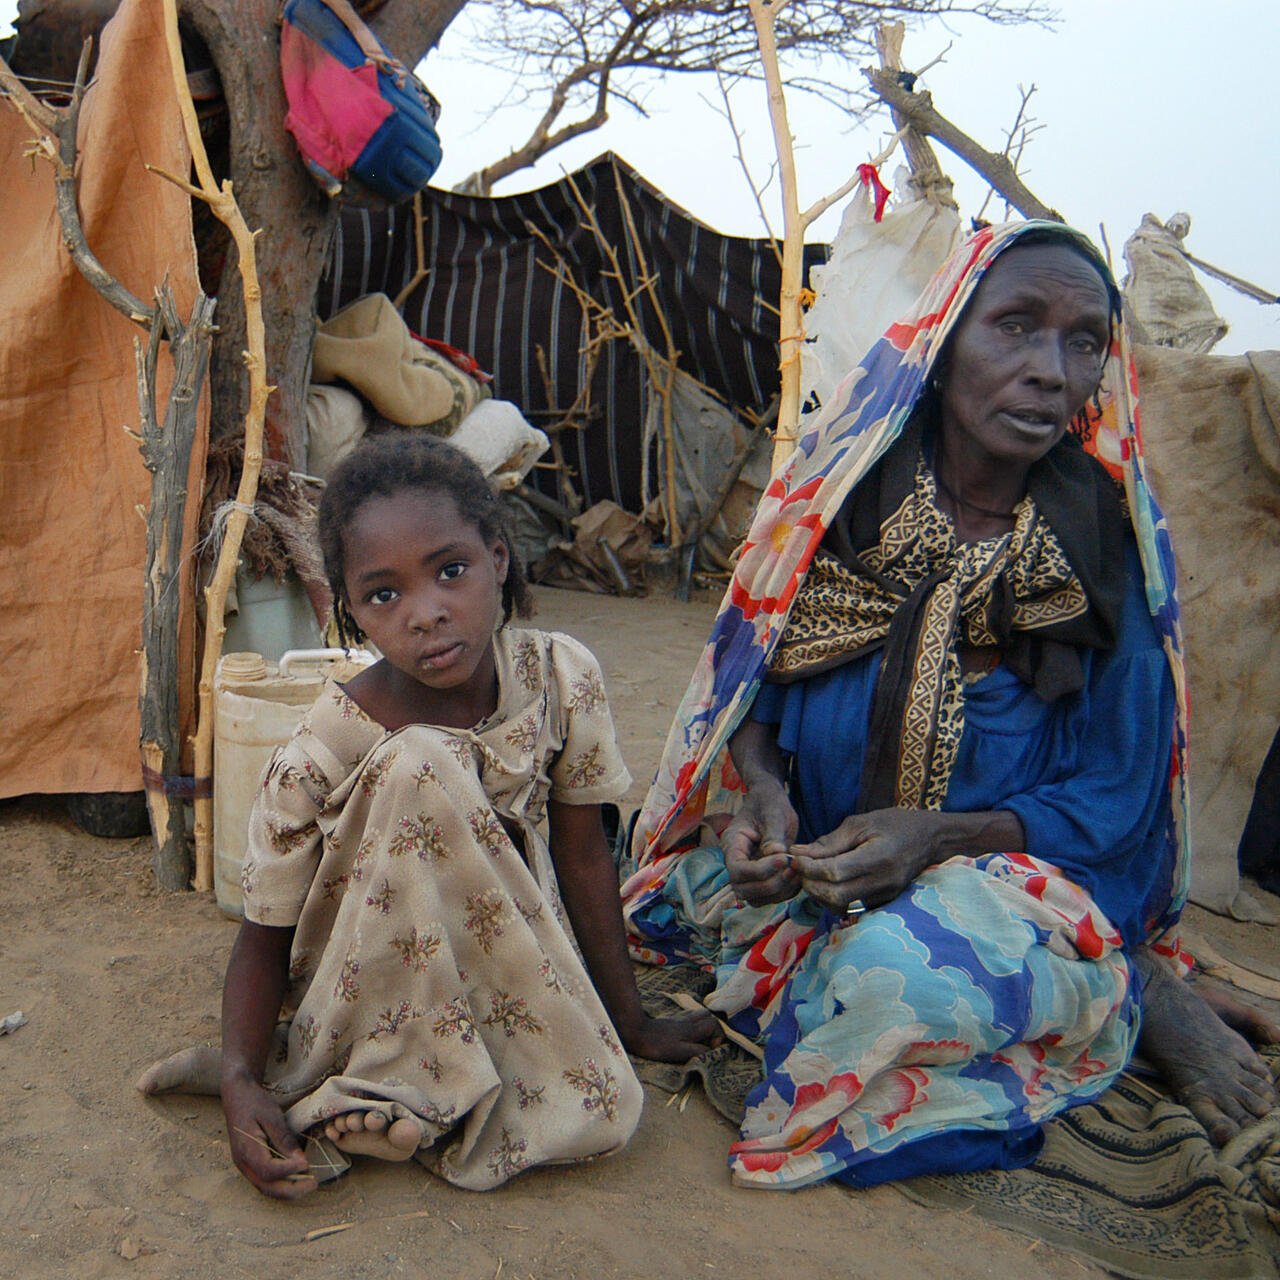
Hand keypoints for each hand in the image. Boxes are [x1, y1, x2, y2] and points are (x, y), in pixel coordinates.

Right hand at [221, 1071, 315, 1199]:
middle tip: (313, 1184)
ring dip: (287, 1190)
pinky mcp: (249, 1164)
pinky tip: (296, 1179)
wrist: (237, 1095)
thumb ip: (284, 1139)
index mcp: (246, 1149)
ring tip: (308, 1184)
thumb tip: (300, 1161)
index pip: (268, 1170)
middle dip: (291, 1190)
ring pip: (265, 1188)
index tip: (307, 1164)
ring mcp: (244, 1166)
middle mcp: (242, 1163)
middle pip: (266, 1187)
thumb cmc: (254, 1102)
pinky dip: (281, 1184)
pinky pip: (264, 1181)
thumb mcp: (272, 1116)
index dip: (289, 1171)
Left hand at [621, 1010, 723, 1062]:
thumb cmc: (657, 1046)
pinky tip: (688, 1031)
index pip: (714, 1025)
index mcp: (691, 1030)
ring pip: (698, 1013)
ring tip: (700, 1038)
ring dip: (704, 1023)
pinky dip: (693, 1021)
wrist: (636, 1031)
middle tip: (708, 1043)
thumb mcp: (679, 1052)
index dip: (718, 1037)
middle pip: (708, 1016)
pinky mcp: (671, 1020)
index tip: (711, 1049)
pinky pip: (688, 1015)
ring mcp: (679, 1019)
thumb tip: (711, 1051)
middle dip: (713, 1028)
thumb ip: (697, 1051)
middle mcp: (687, 1022)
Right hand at [722, 783, 800, 906]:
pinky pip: (769, 896)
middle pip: (743, 889)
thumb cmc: (769, 802)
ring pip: (756, 898)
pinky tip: (798, 877)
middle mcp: (737, 862)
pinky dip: (784, 893)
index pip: (738, 869)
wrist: (770, 800)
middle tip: (792, 869)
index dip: (760, 871)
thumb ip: (773, 834)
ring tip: (797, 873)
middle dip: (770, 885)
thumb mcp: (773, 812)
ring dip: (778, 892)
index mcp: (732, 844)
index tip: (784, 859)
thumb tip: (777, 855)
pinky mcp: (763, 877)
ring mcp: (749, 872)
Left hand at [790, 808, 939, 912]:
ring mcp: (885, 896)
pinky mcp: (883, 903)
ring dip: (819, 894)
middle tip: (799, 869)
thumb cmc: (894, 824)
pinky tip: (827, 882)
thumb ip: (829, 842)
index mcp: (878, 858)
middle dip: (810, 884)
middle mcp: (883, 882)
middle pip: (835, 895)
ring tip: (811, 874)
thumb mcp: (861, 823)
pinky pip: (851, 906)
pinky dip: (833, 897)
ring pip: (841, 905)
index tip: (796, 858)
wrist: (930, 839)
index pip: (835, 872)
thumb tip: (798, 853)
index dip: (809, 868)